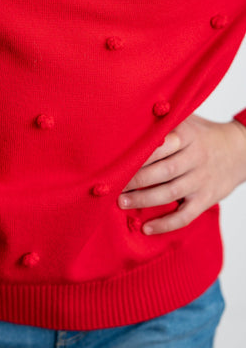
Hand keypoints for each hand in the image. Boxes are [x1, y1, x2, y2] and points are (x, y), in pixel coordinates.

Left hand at [117, 114, 245, 234]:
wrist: (240, 151)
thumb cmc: (202, 134)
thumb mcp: (187, 120)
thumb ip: (164, 121)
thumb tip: (129, 118)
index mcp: (188, 136)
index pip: (162, 145)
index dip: (140, 154)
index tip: (119, 160)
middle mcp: (196, 158)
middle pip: (164, 171)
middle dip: (136, 179)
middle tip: (114, 185)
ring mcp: (201, 180)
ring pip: (170, 193)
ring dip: (144, 200)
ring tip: (122, 203)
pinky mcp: (206, 199)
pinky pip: (185, 216)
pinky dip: (165, 224)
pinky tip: (147, 228)